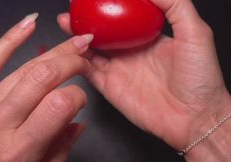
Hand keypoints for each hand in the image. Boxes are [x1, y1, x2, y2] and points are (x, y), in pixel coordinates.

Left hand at [0, 13, 93, 161]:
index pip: (59, 104)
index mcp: (18, 150)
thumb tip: (78, 122)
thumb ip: (59, 148)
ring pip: (24, 67)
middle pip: (43, 77)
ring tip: (73, 44)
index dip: (78, 96)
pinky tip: (29, 24)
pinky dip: (11, 38)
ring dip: (55, 52)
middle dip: (71, 62)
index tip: (79, 99)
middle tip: (84, 58)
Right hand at [58, 0, 230, 159]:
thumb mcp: (194, 33)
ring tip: (66, 24)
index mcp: (146, 38)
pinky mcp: (109, 86)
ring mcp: (118, 69)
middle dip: (85, 21)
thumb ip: (174, 6)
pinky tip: (71, 49)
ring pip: (90, 50)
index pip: (121, 19)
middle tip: (73, 11)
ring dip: (76, 38)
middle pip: (101, 33)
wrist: (194, 118)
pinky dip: (77, 60)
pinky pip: (88, 71)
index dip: (107, 9)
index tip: (94, 1)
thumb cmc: (200, 78)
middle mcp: (129, 53)